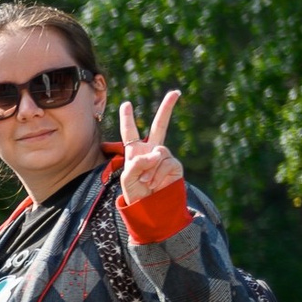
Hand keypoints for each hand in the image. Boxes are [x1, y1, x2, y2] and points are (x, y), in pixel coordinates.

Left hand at [117, 88, 184, 203]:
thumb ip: (136, 164)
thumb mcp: (127, 179)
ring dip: (150, 168)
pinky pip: (166, 163)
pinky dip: (158, 174)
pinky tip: (154, 184)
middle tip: (175, 92)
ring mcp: (164, 158)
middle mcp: (151, 151)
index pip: (130, 133)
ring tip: (146, 182)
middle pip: (160, 126)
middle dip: (167, 109)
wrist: (150, 209)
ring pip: (159, 152)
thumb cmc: (136, 194)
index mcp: (135, 152)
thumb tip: (156, 154)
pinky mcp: (175, 166)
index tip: (126, 104)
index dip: (127, 119)